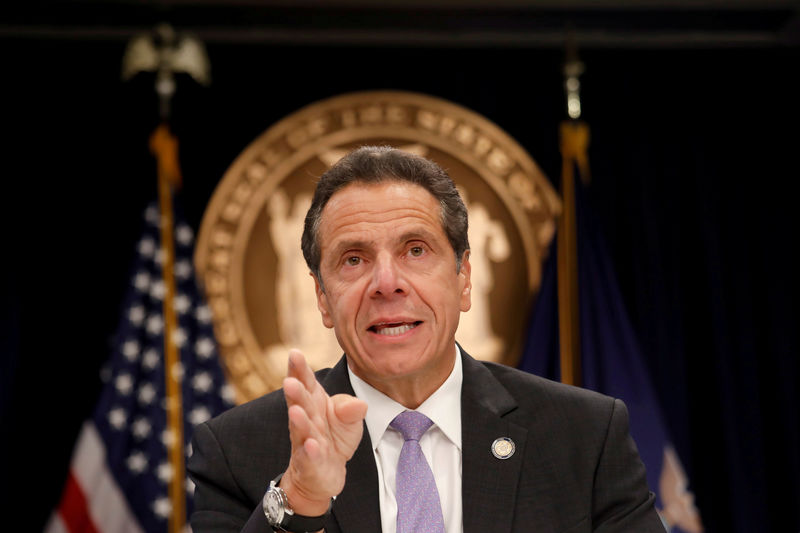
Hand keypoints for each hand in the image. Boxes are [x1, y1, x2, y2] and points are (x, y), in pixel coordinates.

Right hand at [280, 349, 367, 515]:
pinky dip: (310, 451)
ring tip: (296, 411)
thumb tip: (358, 404)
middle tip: (290, 381)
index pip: (305, 382)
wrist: (325, 472)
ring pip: (301, 430)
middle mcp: (306, 419)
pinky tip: (312, 445)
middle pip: (300, 404)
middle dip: (295, 393)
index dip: (299, 368)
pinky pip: (310, 456)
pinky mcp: (310, 463)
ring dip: (298, 421)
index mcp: (314, 401)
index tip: (294, 353)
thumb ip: (350, 408)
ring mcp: (305, 441)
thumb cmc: (334, 437)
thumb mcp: (348, 418)